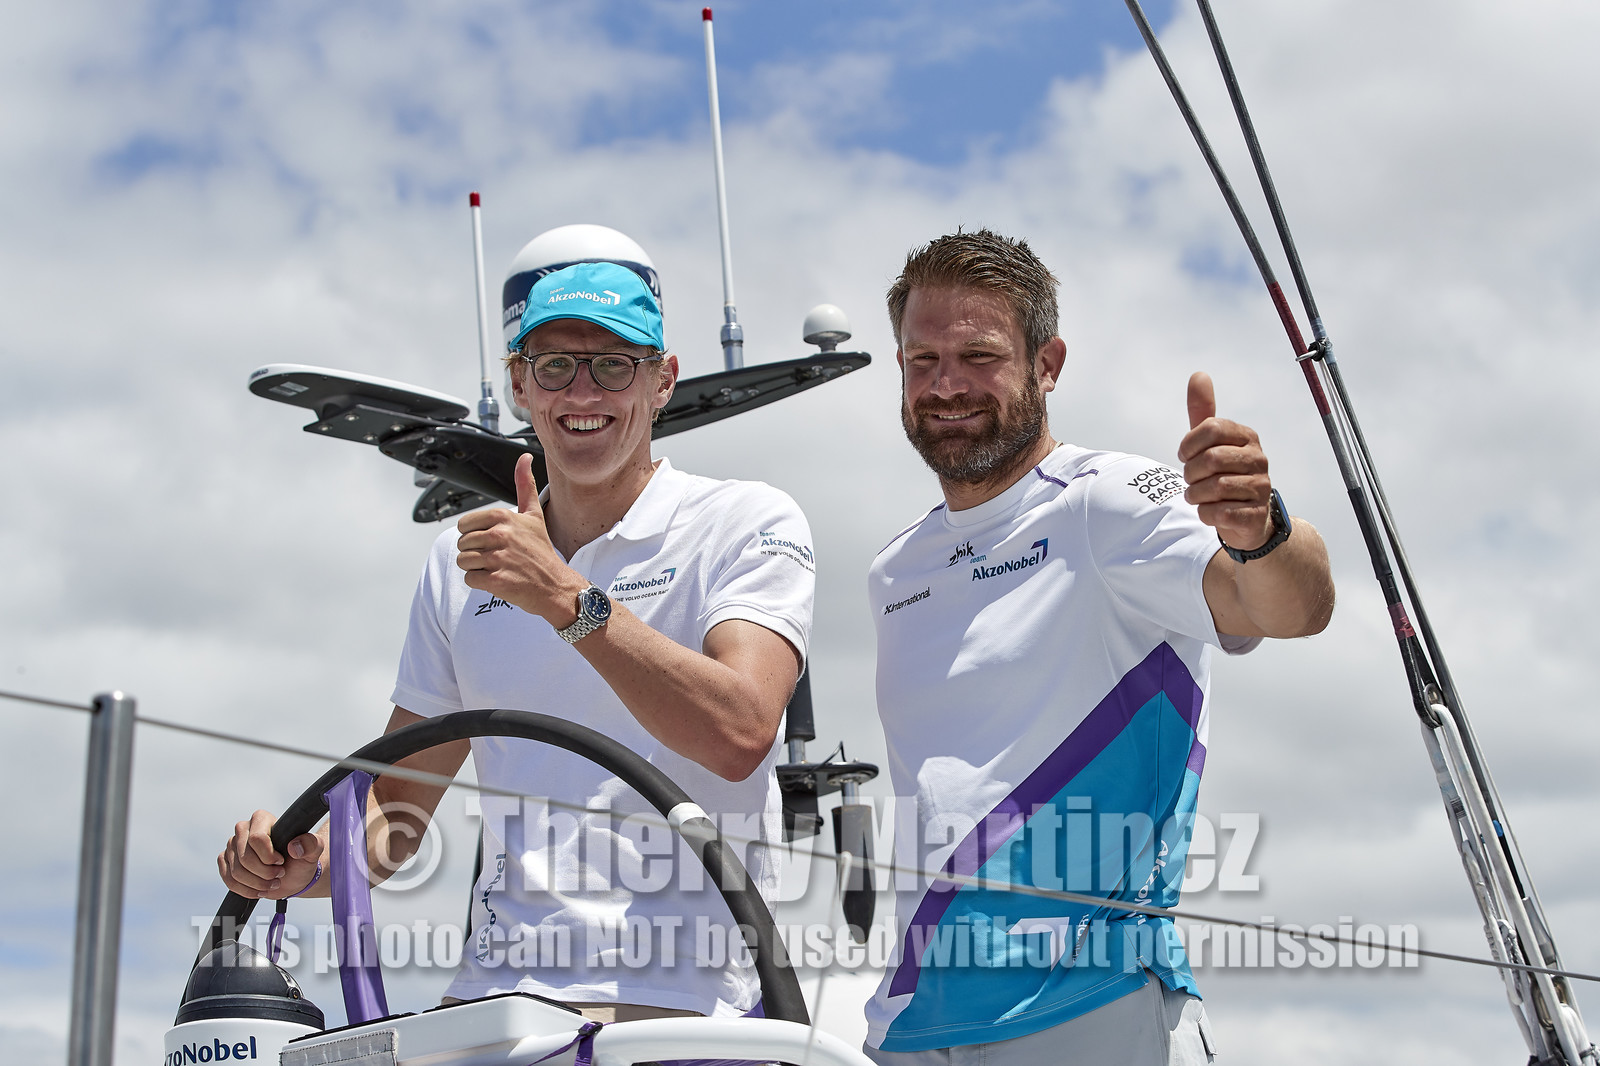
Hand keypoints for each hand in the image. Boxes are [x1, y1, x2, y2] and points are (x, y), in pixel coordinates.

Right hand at [219, 809, 321, 898]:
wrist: (292, 874)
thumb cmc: (301, 859)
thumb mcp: (313, 851)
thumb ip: (311, 844)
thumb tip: (294, 846)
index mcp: (261, 819)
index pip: (256, 839)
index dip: (269, 856)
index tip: (281, 862)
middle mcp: (243, 829)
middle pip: (245, 858)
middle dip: (264, 873)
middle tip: (279, 875)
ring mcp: (231, 846)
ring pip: (236, 872)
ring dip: (257, 884)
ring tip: (271, 883)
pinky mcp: (225, 861)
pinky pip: (229, 880)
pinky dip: (246, 890)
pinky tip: (259, 889)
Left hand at [455, 454, 587, 624]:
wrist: (554, 584)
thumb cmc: (541, 550)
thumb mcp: (533, 515)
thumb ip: (524, 485)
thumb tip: (524, 457)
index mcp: (503, 517)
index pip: (464, 524)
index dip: (475, 534)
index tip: (494, 541)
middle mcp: (499, 535)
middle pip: (462, 543)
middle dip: (475, 552)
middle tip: (498, 556)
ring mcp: (497, 558)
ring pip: (463, 561)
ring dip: (476, 568)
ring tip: (498, 567)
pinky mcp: (496, 580)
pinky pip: (470, 578)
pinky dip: (480, 582)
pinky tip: (498, 579)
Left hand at [1177, 371, 1273, 551]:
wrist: (1245, 517)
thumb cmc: (1222, 473)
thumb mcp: (1211, 442)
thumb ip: (1203, 411)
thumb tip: (1199, 374)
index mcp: (1247, 437)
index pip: (1210, 428)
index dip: (1188, 445)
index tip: (1186, 456)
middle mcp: (1259, 459)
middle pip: (1210, 459)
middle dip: (1191, 473)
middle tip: (1191, 480)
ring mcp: (1261, 487)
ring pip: (1213, 488)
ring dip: (1195, 495)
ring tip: (1197, 496)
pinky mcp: (1256, 515)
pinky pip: (1219, 513)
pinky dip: (1205, 514)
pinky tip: (1209, 511)